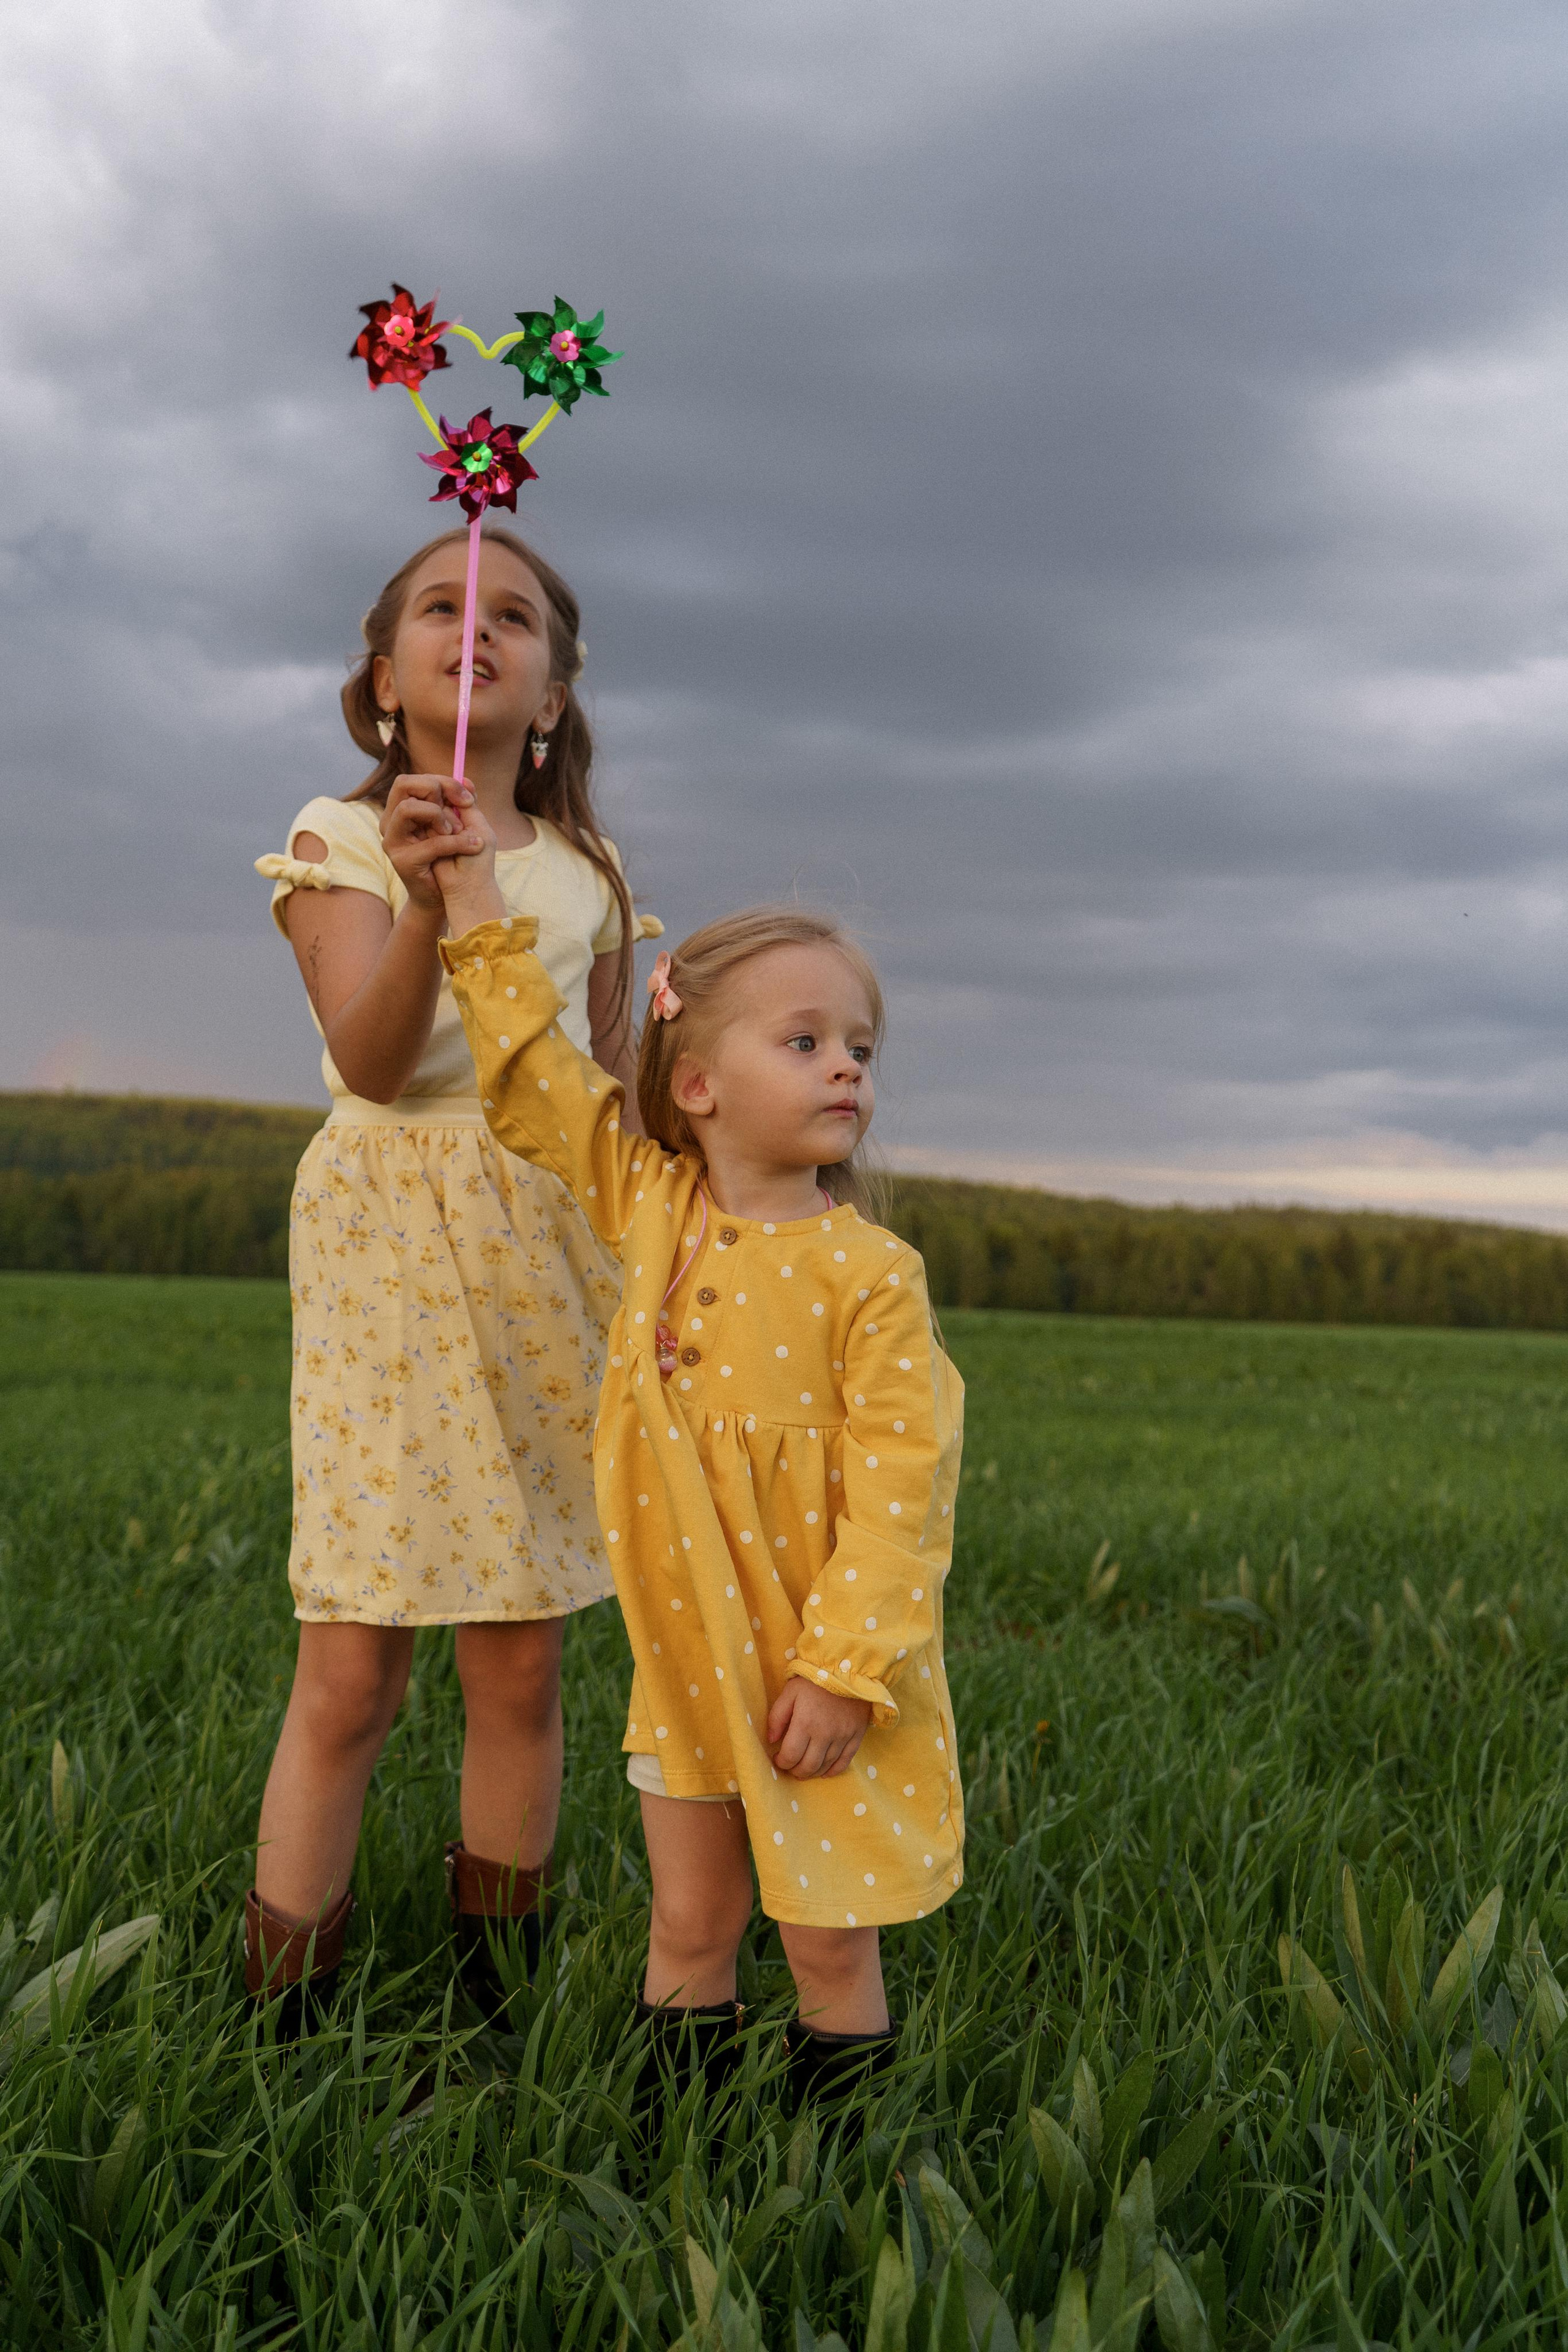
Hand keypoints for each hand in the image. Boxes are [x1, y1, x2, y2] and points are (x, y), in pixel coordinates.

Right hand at [380, 776, 494, 917]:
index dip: (442, 781)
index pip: (414, 780)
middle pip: (403, 784)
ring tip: (456, 831)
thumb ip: (462, 803)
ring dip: (439, 815)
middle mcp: (393, 821)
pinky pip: (430, 842)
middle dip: (435, 789)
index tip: (467, 797)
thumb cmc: (460, 859)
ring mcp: (393, 841)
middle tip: (460, 807)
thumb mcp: (466, 826)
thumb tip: (465, 777)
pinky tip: (473, 846)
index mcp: (406, 810)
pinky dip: (456, 843)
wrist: (456, 897)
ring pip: (408, 809)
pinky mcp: (402, 861)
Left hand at [766, 1680, 871, 1779]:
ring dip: (812, 1772)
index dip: (781, 1762)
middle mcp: (824, 1734)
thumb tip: (771, 1740)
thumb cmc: (814, 1680)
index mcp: (805, 1723)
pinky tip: (824, 1772)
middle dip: (795, 1771)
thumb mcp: (790, 1692)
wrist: (848, 1669)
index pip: (791, 1755)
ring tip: (804, 1769)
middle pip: (808, 1766)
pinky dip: (833, 1771)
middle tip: (791, 1766)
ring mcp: (842, 1737)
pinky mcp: (856, 1736)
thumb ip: (777, 1717)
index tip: (778, 1759)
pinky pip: (845, 1762)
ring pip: (825, 1766)